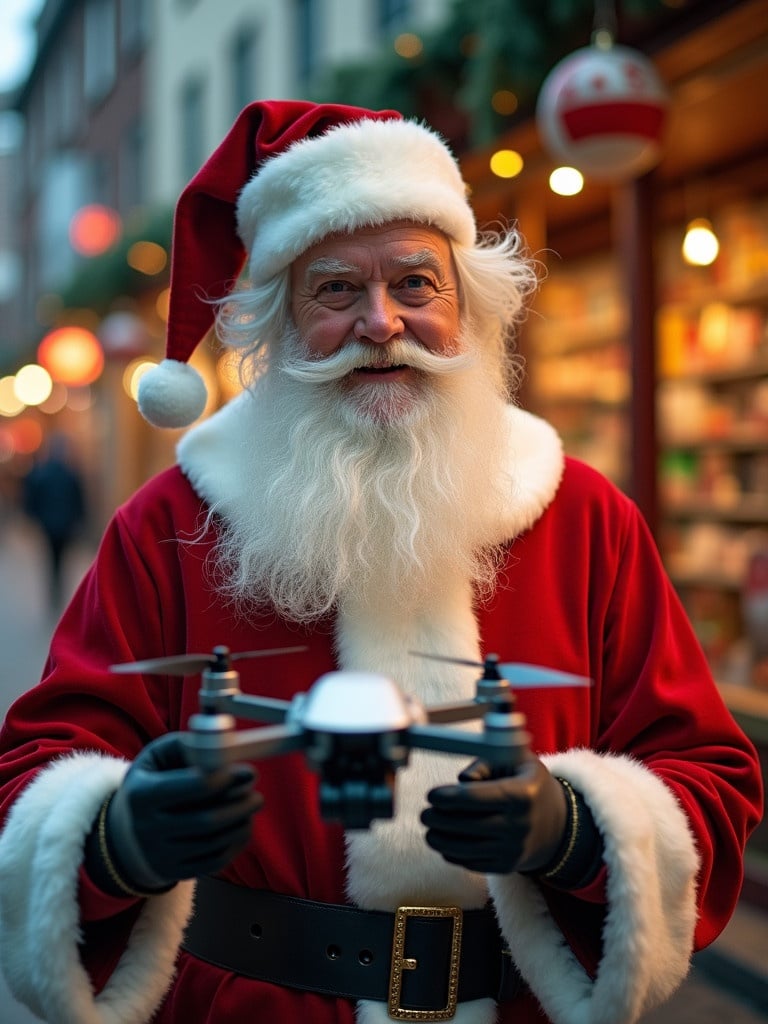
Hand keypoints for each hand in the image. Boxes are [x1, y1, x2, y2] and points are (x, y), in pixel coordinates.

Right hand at [104, 733, 262, 890]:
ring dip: (241, 824)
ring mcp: (160, 854)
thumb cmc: (150, 783)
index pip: (194, 787)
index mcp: (143, 794)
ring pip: (214, 843)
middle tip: (257, 795)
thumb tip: (225, 747)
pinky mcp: (173, 872)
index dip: (226, 779)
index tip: (246, 773)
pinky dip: (235, 845)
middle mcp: (148, 828)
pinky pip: (213, 862)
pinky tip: (243, 827)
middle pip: (207, 820)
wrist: (124, 833)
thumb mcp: (157, 757)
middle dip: (240, 806)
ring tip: (251, 808)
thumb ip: (188, 745)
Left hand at [420, 755, 566, 874]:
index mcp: (522, 794)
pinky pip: (474, 863)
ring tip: (429, 831)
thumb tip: (461, 782)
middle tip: (424, 814)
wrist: (557, 825)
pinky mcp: (508, 866)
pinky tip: (445, 845)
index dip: (448, 798)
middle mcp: (519, 824)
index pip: (476, 798)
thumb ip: (485, 764)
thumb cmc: (528, 784)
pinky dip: (454, 855)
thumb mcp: (515, 761)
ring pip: (467, 849)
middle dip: (439, 820)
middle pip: (468, 825)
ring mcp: (514, 848)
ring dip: (441, 841)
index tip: (431, 795)